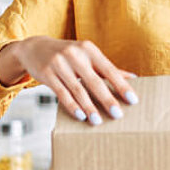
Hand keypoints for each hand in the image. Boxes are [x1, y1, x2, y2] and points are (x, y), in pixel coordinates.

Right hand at [0, 36, 138, 125]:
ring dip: (89, 107)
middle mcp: (75, 55)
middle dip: (107, 99)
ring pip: (77, 90)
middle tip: (118, 114)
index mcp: (89, 49)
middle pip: (94, 81)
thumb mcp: (87, 55)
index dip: (121, 85)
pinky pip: (61, 93)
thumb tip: (134, 77)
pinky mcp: (46, 74)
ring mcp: (59, 64)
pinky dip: (72, 106)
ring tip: (98, 121)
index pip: (109, 69)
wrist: (35, 47)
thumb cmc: (69, 54)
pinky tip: (81, 116)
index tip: (133, 100)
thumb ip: (108, 67)